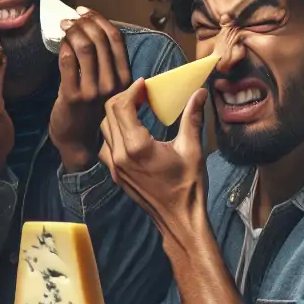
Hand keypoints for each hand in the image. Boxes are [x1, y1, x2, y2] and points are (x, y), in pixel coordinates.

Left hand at [49, 8, 130, 171]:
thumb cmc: (90, 110)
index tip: (85, 11)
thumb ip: (106, 63)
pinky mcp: (73, 96)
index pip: (116, 39)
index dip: (100, 19)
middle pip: (100, 39)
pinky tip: (60, 45)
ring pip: (85, 47)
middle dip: (83, 22)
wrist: (77, 142)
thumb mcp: (107, 87)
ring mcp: (93, 90)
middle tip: (71, 18)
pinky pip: (68, 61)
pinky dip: (63, 47)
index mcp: (124, 79)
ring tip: (64, 27)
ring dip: (72, 31)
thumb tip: (92, 29)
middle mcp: (113, 84)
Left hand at [100, 80, 207, 236]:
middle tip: (141, 94)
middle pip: (109, 115)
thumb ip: (192, 118)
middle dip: (123, 99)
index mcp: (137, 147)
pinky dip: (113, 134)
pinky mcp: (115, 175)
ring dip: (116, 115)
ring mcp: (114, 168)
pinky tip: (130, 132)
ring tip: (135, 109)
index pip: (122, 107)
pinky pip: (105, 147)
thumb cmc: (188, 187)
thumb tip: (199, 93)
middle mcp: (120, 156)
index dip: (131, 91)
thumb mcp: (192, 149)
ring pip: (104, 130)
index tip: (144, 84)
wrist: (178, 220)